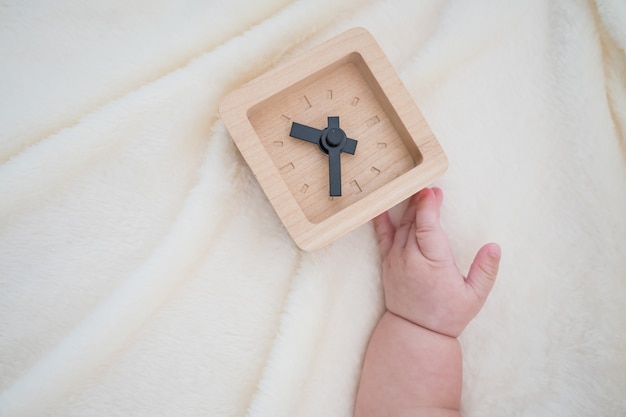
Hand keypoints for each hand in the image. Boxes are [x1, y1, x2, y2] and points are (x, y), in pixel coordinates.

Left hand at [373, 187, 500, 336]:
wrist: (415, 332)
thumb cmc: (447, 314)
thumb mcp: (474, 296)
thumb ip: (485, 270)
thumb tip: (494, 247)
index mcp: (432, 264)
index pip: (427, 227)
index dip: (429, 206)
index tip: (434, 192)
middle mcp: (410, 259)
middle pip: (413, 222)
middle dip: (422, 203)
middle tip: (431, 189)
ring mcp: (395, 260)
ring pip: (401, 227)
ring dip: (410, 209)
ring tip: (419, 194)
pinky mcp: (387, 263)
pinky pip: (382, 236)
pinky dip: (381, 220)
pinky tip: (380, 205)